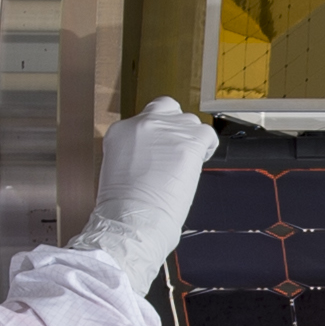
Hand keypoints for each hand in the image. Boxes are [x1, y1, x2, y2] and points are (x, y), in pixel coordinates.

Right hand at [78, 98, 219, 292]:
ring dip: (191, 138)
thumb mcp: (116, 169)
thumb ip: (134, 153)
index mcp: (120, 131)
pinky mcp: (190, 142)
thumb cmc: (122, 207)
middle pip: (166, 107)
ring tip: (188, 162)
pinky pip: (208, 133)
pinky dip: (208, 146)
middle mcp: (143, 123)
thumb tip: (151, 156)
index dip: (155, 136)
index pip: (144, 120)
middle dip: (174, 125)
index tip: (159, 152)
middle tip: (176, 148)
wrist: (132, 218)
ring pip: (189, 121)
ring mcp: (168, 130)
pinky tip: (201, 160)